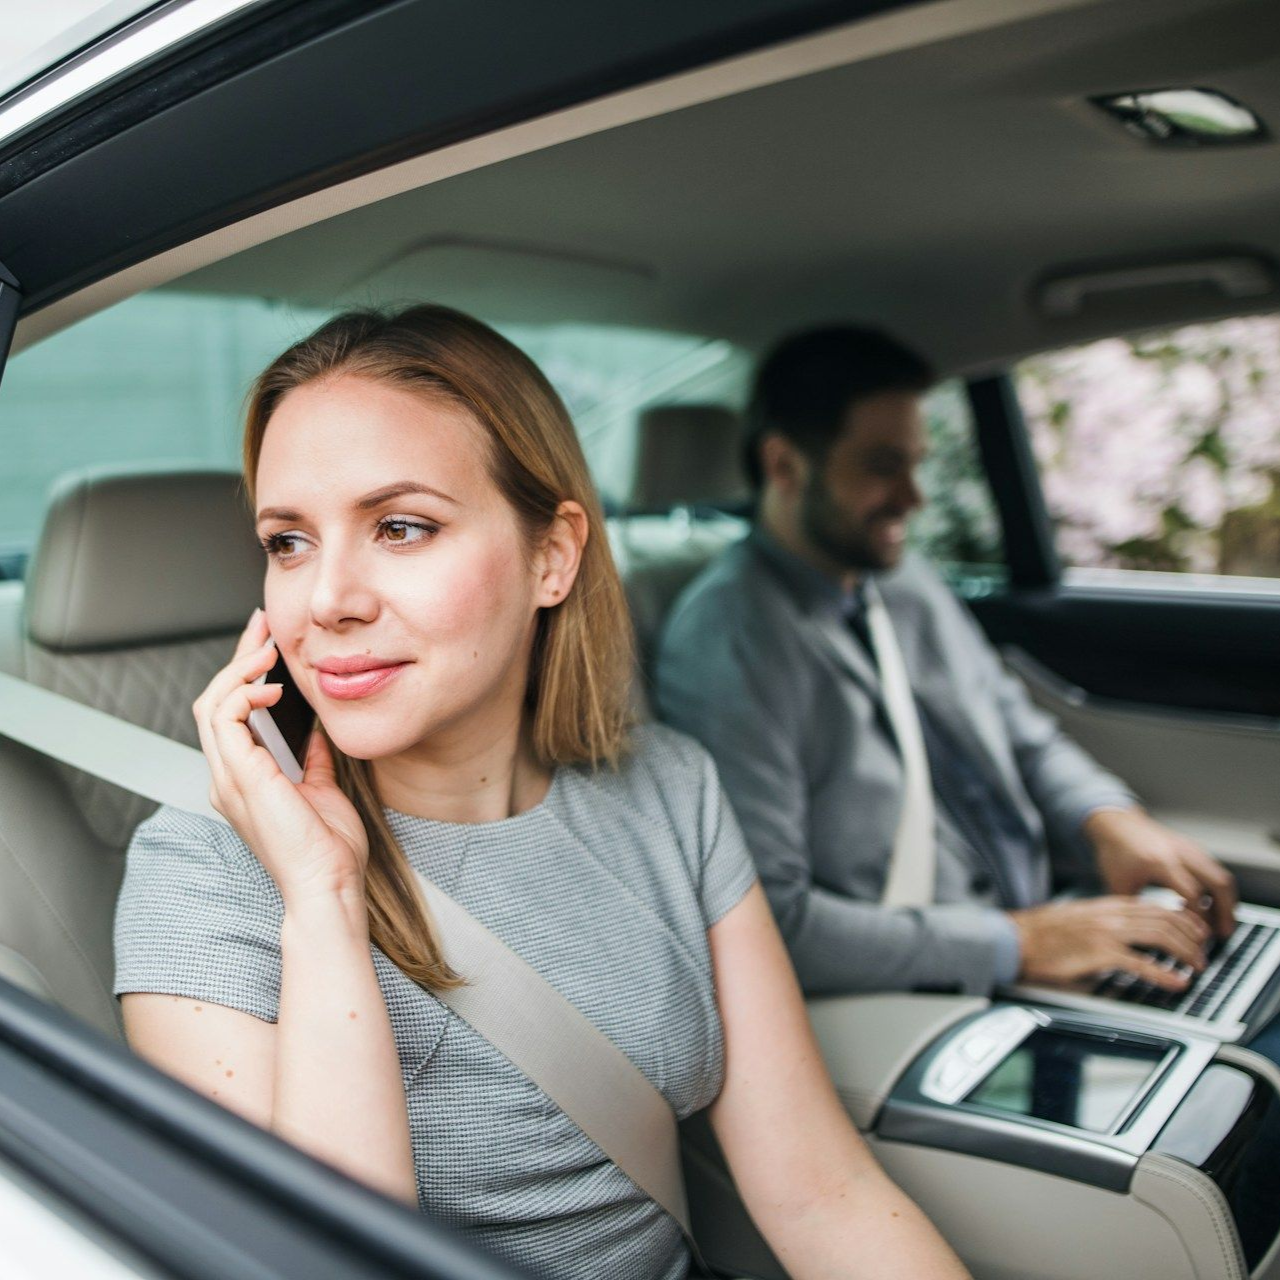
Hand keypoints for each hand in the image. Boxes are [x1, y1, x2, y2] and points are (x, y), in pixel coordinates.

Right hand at [193, 608, 368, 906]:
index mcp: (244, 781)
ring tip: (266, 648)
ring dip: (238, 670)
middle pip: (213, 702)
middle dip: (236, 659)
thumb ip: (313, 760)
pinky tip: (269, 686)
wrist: (328, 884)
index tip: (266, 645)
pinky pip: (225, 720)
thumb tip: (316, 732)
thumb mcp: (323, 791)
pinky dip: (242, 694)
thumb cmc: (329, 851)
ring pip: (211, 705)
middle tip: (260, 626)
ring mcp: (229, 779)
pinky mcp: (240, 778)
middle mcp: (228, 778)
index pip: (230, 715)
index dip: (243, 676)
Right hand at [1009, 896, 1210, 988]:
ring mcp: (1106, 933)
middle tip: (1205, 951)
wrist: (1017, 939)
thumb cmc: (1044, 935)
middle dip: (1192, 935)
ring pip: (1159, 937)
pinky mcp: (1099, 953)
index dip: (1183, 918)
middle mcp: (1110, 915)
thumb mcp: (1080, 921)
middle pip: (1165, 919)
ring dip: (1185, 952)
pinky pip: (1141, 963)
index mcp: (1106, 905)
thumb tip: (1129, 938)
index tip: (1197, 931)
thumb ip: (1106, 924)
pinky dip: (1164, 974)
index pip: (1156, 906)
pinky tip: (1177, 983)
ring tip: (1198, 966)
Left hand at [1086, 806, 1236, 937]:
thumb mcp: (1118, 884)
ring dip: (1226, 901)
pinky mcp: (1192, 848)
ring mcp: (1189, 848)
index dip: (1200, 917)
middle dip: (1226, 911)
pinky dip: (1217, 889)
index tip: (1200, 937)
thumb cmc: (1114, 852)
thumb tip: (1144, 936)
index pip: (1193, 893)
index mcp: (1160, 863)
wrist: (1115, 822)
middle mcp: (1180, 853)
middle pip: (1219, 883)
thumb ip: (1135, 909)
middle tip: (1224, 934)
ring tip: (1220, 924)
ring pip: (1221, 876)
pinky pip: (1214, 870)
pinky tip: (1209, 906)